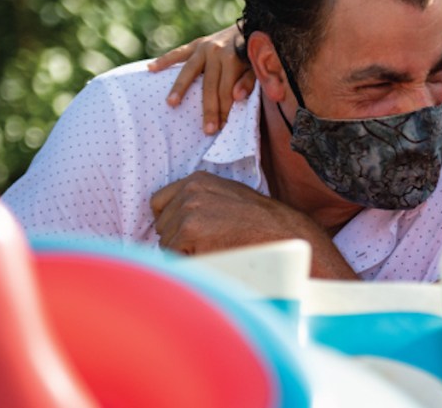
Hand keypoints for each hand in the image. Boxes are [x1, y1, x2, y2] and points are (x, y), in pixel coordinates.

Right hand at [148, 25, 254, 134]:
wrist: (254, 26)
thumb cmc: (256, 52)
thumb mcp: (258, 66)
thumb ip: (249, 81)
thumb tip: (236, 97)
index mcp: (233, 58)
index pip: (226, 90)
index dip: (225, 110)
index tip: (221, 128)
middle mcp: (216, 51)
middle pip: (209, 85)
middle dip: (209, 109)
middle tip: (206, 130)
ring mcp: (204, 46)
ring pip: (189, 70)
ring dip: (180, 87)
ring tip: (171, 104)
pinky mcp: (197, 43)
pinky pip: (178, 53)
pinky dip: (164, 60)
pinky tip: (150, 68)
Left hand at [150, 172, 357, 278]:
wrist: (282, 234)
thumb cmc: (258, 224)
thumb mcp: (227, 199)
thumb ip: (199, 203)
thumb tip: (169, 222)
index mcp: (197, 180)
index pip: (159, 203)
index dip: (172, 222)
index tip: (192, 233)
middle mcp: (189, 190)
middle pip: (160, 225)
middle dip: (177, 240)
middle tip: (211, 242)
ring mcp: (188, 208)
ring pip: (164, 243)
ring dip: (183, 252)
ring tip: (215, 247)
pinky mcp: (189, 229)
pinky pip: (173, 255)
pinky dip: (189, 261)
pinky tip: (214, 254)